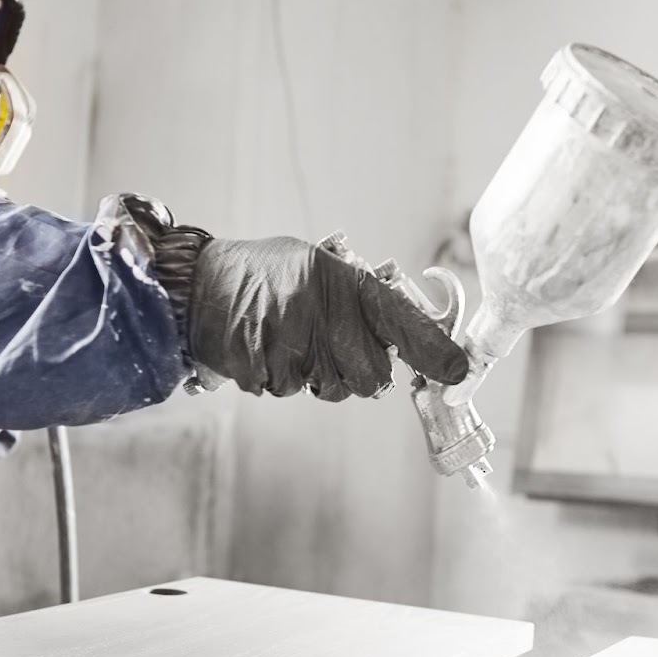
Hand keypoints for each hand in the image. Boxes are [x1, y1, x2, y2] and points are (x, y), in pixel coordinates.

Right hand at [188, 237, 469, 401]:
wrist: (200, 284)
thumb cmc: (269, 272)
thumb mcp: (322, 266)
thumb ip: (364, 299)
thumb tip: (408, 335)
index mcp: (344, 283)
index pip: (404, 325)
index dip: (436, 353)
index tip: (457, 370)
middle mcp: (323, 319)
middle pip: (371, 379)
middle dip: (360, 369)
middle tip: (334, 343)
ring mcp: (292, 350)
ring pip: (330, 388)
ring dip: (317, 372)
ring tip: (290, 336)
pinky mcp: (264, 375)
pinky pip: (291, 390)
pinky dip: (282, 374)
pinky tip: (266, 346)